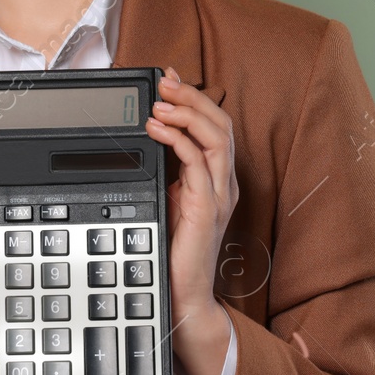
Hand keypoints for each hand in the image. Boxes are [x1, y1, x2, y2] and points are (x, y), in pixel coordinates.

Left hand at [146, 66, 239, 374]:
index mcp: (216, 179)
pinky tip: (159, 130)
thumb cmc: (173, 251)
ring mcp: (219, 195)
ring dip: (187, 113)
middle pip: (220, 123)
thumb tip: (151, 136)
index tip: (169, 79)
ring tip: (161, 102)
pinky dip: (179, 140)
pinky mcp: (208, 209)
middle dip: (192, 97)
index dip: (194, 99)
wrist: (182, 295)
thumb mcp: (167, 201)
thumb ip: (167, 171)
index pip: (214, 126)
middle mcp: (223, 183)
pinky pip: (199, 163)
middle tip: (165, 82)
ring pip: (216, 137)